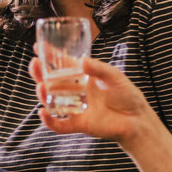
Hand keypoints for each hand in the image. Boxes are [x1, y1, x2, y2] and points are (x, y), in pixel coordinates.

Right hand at [31, 56, 152, 141]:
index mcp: (82, 77)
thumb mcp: (114, 76)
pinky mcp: (79, 124)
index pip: (62, 65)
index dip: (49, 56)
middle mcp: (75, 91)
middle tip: (34, 64)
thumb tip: (82, 61)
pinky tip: (43, 113)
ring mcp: (75, 108)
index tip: (38, 46)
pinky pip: (60, 124)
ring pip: (52, 101)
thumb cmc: (127, 95)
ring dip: (43, 95)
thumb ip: (98, 69)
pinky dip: (50, 121)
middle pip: (51, 82)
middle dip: (40, 73)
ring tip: (41, 86)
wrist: (137, 119)